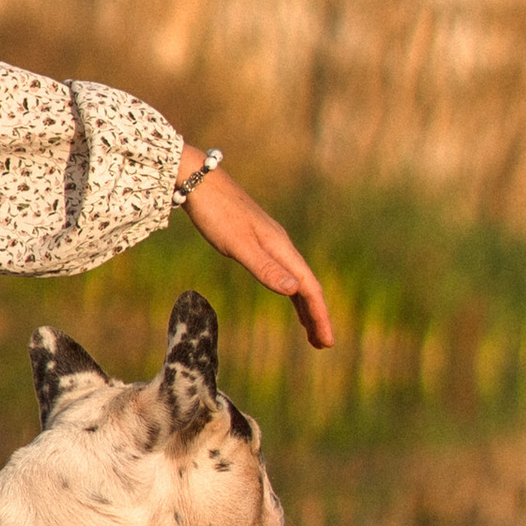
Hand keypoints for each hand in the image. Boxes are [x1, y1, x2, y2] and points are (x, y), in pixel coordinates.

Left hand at [178, 159, 333, 348]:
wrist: (199, 181)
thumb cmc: (216, 213)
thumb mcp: (238, 244)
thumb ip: (265, 267)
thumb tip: (295, 290)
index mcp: (281, 247)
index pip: (309, 288)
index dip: (320, 316)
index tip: (327, 343)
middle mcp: (281, 245)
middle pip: (307, 285)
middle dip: (317, 315)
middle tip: (323, 345)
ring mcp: (270, 241)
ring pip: (295, 279)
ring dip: (304, 305)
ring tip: (310, 331)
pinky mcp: (256, 240)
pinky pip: (282, 270)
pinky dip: (289, 290)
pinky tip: (287, 295)